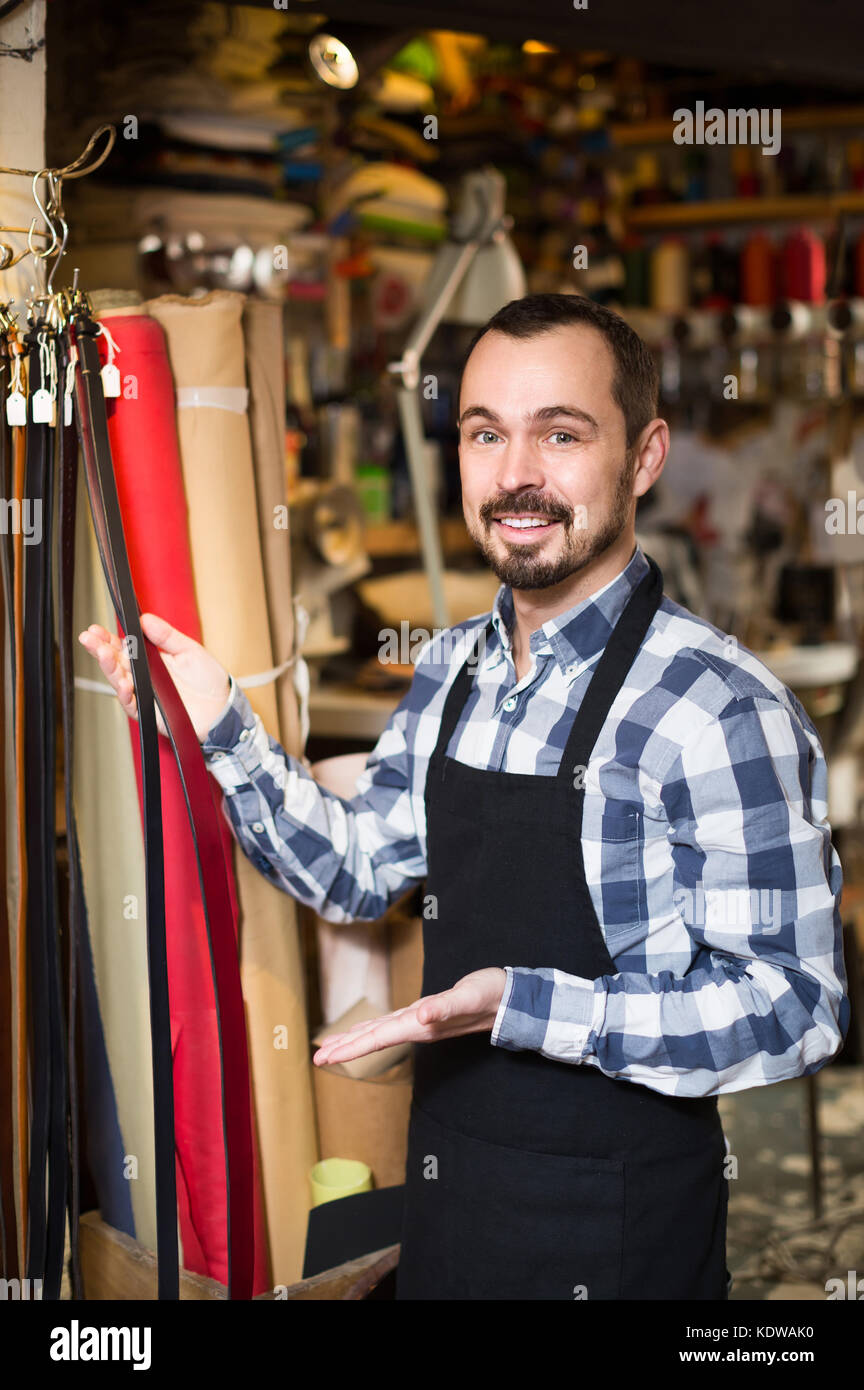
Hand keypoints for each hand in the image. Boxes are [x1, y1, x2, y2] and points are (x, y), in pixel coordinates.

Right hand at [77, 612, 231, 741]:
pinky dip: (126, 694)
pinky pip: (133, 704)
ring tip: (102, 653)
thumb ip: (166, 636)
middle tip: (88, 637)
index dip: (108, 638)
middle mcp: (143, 677)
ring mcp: (145, 694)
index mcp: (150, 660)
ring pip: (119, 681)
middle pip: (115, 662)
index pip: (123, 647)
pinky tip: (123, 683)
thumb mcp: (189, 650)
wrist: (223, 708)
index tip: (95, 628)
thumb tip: (145, 618)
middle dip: (100, 649)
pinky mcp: (150, 712)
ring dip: (109, 668)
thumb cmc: (208, 681)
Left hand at [312, 967, 506, 1065]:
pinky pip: (392, 1023)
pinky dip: (374, 1027)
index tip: (325, 1057)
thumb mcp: (466, 997)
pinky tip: (367, 1029)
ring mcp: (421, 1021)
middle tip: (316, 1058)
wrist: (508, 999)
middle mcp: (417, 1026)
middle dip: (344, 1047)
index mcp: (420, 1025)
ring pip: (380, 1032)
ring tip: (332, 1046)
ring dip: (355, 1039)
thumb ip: (444, 1007)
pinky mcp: (426, 1013)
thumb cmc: (489, 995)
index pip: (377, 1038)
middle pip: (373, 1039)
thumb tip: (421, 1015)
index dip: (350, 1047)